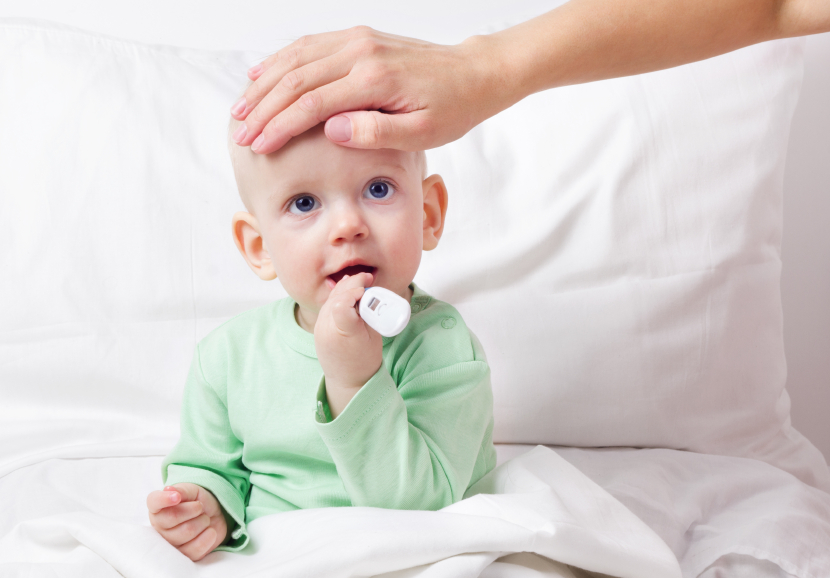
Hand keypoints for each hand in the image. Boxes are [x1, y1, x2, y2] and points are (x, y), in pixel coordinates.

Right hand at [147, 483, 227, 560]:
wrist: (214, 517)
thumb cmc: (198, 502)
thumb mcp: (192, 491)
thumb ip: (181, 490)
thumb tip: (169, 490)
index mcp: (158, 508)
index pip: (153, 502)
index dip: (164, 499)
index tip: (177, 497)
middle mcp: (159, 527)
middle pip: (172, 517)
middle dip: (194, 509)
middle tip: (200, 508)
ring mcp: (170, 544)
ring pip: (186, 533)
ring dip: (202, 522)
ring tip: (204, 519)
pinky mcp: (183, 556)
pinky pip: (194, 550)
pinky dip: (207, 538)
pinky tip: (210, 531)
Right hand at [230, 26, 516, 153]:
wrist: (472, 73)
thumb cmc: (452, 108)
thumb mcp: (423, 134)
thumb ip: (377, 132)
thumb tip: (332, 130)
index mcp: (374, 80)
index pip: (312, 104)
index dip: (280, 126)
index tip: (258, 146)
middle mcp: (360, 52)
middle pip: (296, 79)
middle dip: (263, 108)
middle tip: (241, 133)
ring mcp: (357, 40)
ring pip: (296, 58)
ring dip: (265, 84)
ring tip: (241, 108)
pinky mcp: (358, 38)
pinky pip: (310, 46)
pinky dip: (282, 61)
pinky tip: (263, 75)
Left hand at [314, 272, 381, 417]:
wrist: (347, 379)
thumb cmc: (365, 359)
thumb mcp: (374, 335)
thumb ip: (369, 312)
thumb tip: (367, 290)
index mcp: (343, 333)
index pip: (342, 303)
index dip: (355, 291)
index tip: (369, 290)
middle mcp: (326, 328)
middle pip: (336, 295)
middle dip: (353, 284)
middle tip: (369, 279)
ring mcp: (319, 327)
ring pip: (331, 297)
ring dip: (346, 287)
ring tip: (362, 283)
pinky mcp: (317, 325)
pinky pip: (328, 303)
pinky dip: (339, 295)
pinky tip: (350, 290)